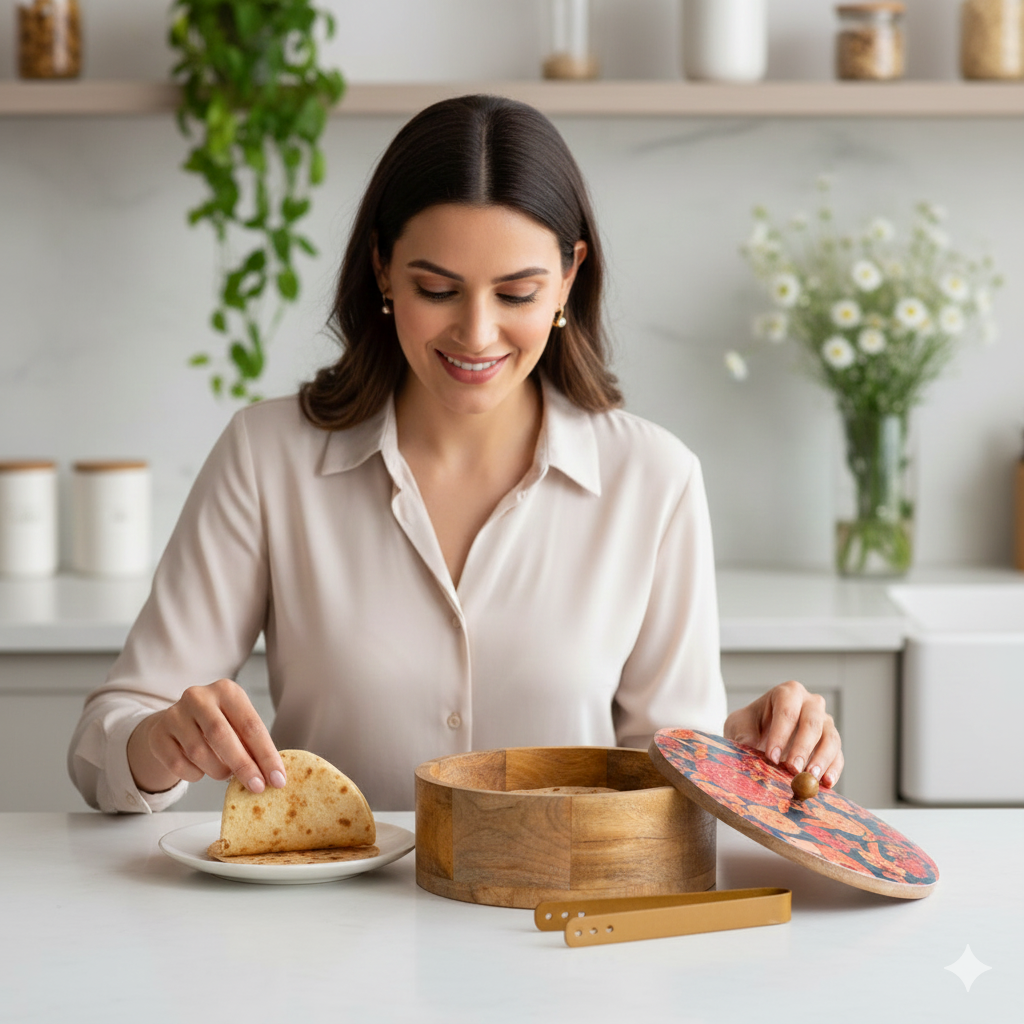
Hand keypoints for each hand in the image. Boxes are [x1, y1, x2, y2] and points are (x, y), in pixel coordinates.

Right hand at [127, 678, 285, 795]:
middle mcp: (199, 697)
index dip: (266, 755)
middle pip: (222, 736)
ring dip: (218, 771)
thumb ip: (253, 745)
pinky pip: (178, 764)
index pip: (251, 725)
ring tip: (225, 774)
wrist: (175, 724)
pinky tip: (201, 770)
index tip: (278, 779)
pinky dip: (195, 774)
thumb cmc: (217, 725)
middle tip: (257, 787)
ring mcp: (174, 714)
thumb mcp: (237, 725)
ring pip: (199, 752)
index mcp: (227, 690)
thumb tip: (273, 776)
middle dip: (243, 766)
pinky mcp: (158, 734)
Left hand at [723, 680, 843, 787]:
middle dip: (802, 747)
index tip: (771, 757)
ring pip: (830, 738)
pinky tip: (826, 783)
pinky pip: (838, 755)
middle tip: (792, 769)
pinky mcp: (832, 742)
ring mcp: (825, 722)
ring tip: (810, 777)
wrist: (760, 735)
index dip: (780, 734)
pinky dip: (834, 769)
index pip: (787, 710)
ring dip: (821, 759)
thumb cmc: (750, 726)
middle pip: (812, 722)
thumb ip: (743, 736)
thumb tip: (749, 751)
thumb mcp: (739, 726)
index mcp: (787, 693)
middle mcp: (810, 703)